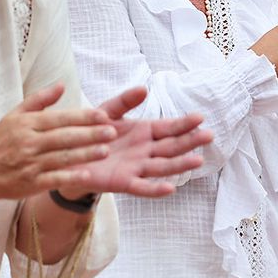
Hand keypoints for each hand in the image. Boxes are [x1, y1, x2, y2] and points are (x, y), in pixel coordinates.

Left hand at [56, 86, 211, 198]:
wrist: (69, 155)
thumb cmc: (92, 133)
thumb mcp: (107, 112)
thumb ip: (124, 101)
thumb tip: (144, 88)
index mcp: (144, 132)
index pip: (169, 128)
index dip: (184, 124)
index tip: (200, 118)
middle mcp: (144, 151)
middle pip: (171, 147)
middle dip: (190, 142)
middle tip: (209, 136)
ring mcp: (136, 167)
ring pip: (162, 167)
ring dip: (180, 165)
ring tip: (198, 161)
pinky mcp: (123, 182)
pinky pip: (142, 187)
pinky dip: (155, 190)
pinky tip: (170, 188)